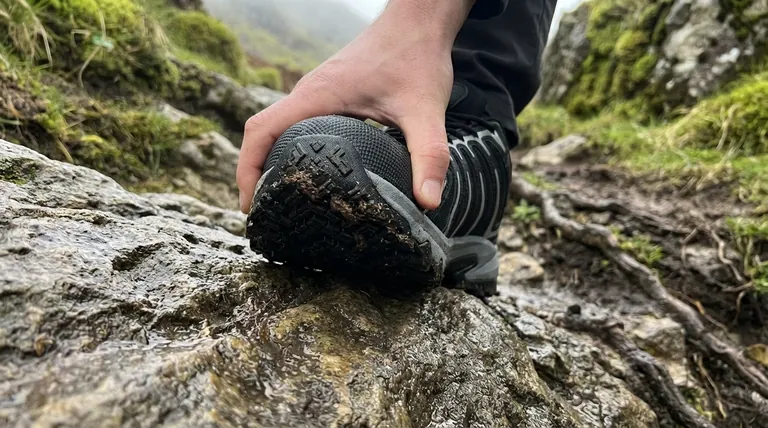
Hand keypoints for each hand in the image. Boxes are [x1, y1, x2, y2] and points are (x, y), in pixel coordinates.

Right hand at [237, 0, 473, 212]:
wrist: (419, 21)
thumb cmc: (417, 56)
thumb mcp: (426, 109)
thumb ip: (429, 155)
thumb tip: (428, 202)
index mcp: (317, 96)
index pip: (261, 130)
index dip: (247, 169)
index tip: (249, 205)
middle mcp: (309, 94)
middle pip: (262, 135)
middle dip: (255, 175)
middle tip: (265, 216)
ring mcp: (317, 94)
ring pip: (279, 130)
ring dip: (271, 162)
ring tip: (282, 204)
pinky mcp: (330, 96)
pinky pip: (298, 125)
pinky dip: (292, 150)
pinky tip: (312, 176)